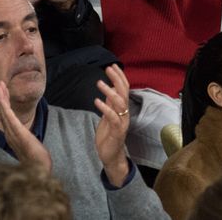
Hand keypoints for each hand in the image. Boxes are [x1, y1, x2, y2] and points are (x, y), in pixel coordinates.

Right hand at [0, 81, 51, 171]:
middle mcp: (9, 133)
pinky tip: (3, 97)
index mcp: (11, 134)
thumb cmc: (36, 158)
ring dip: (1, 98)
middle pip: (3, 111)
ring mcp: (12, 133)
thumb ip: (25, 138)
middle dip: (1, 96)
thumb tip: (25, 134)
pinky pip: (10, 117)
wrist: (38, 168)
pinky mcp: (18, 133)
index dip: (3, 102)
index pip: (6, 115)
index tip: (3, 90)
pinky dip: (5, 106)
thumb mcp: (29, 144)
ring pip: (4, 112)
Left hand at [94, 64, 132, 186]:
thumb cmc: (109, 136)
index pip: (124, 89)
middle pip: (124, 93)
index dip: (119, 77)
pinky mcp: (117, 132)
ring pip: (119, 103)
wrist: (111, 156)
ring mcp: (122, 122)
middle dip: (117, 79)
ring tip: (100, 83)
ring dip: (110, 92)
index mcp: (122, 109)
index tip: (113, 66)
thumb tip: (109, 89)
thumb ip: (110, 104)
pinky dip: (105, 108)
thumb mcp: (108, 116)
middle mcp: (124, 114)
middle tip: (108, 69)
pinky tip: (97, 101)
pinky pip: (113, 118)